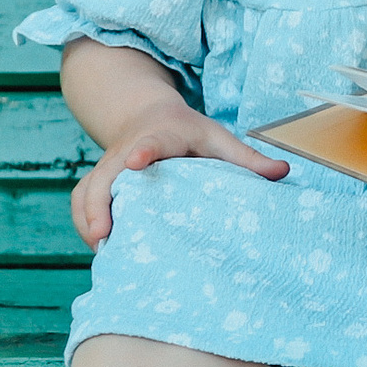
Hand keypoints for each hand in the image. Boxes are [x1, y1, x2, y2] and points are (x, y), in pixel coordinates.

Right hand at [70, 107, 286, 246]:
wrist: (147, 116)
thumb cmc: (188, 132)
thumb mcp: (218, 138)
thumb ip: (247, 158)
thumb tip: (284, 173)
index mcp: (159, 138)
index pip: (148, 144)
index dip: (142, 153)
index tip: (135, 161)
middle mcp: (125, 154)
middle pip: (103, 177)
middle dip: (98, 205)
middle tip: (102, 235)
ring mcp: (108, 169)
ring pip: (86, 193)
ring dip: (87, 219)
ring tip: (101, 250)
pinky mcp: (98, 183)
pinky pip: (82, 203)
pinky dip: (84, 223)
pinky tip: (100, 249)